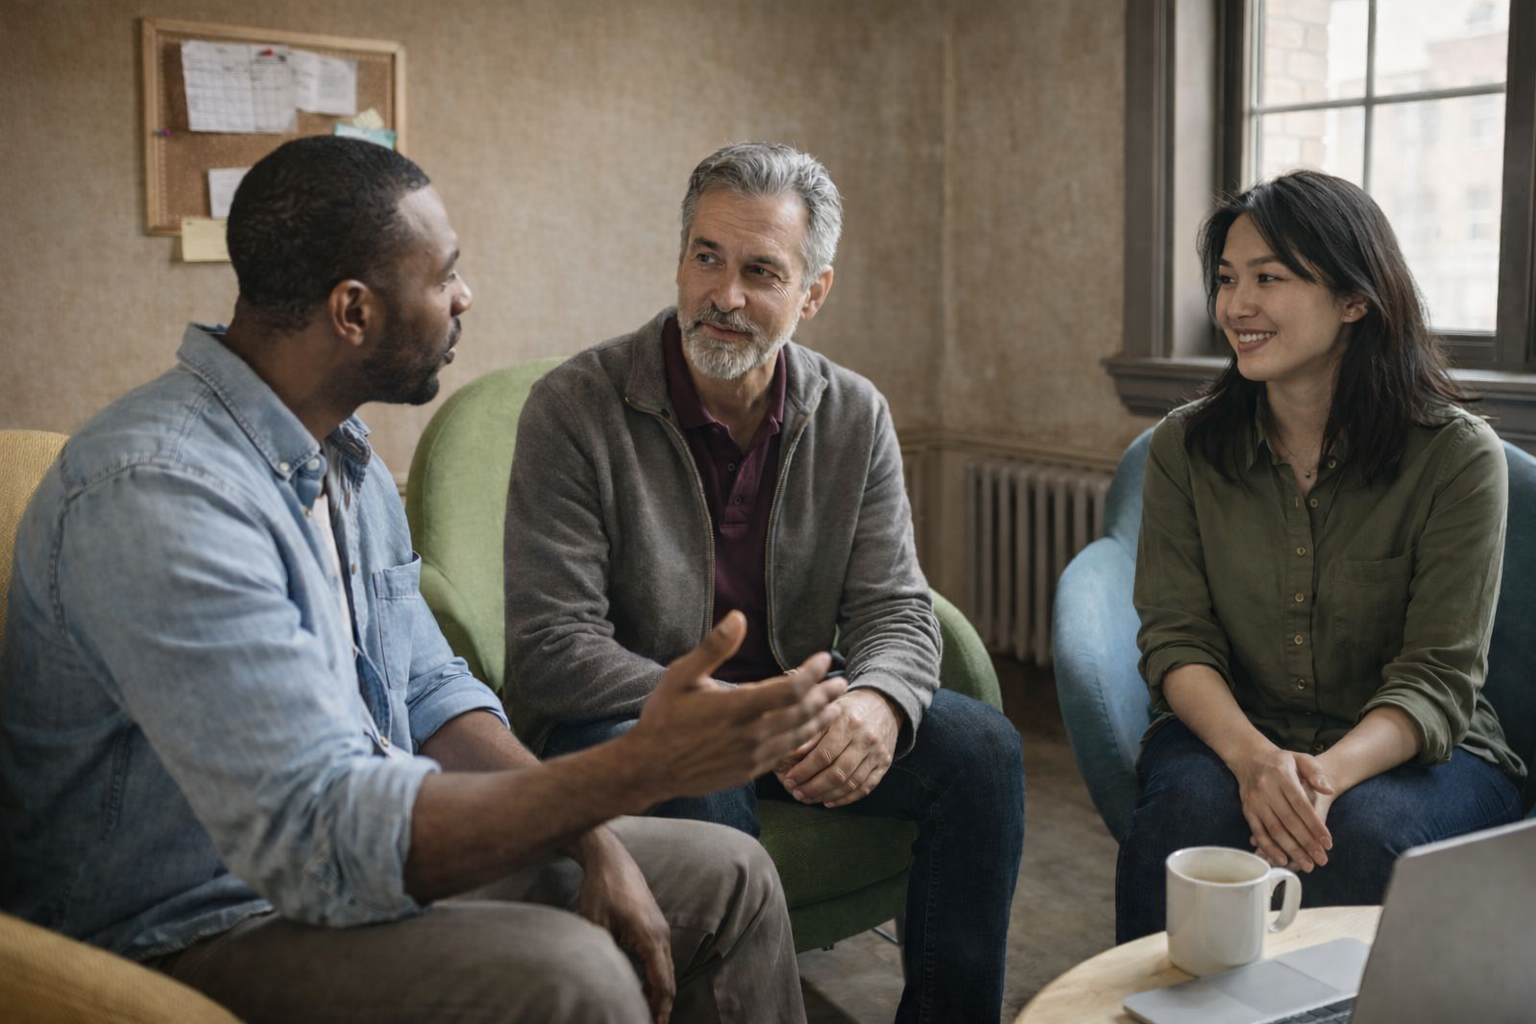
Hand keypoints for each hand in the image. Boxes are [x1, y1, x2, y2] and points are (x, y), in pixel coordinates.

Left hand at [570, 828, 673, 1023]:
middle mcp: (661, 935)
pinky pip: (660, 958)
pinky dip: (655, 978)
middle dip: (661, 1007)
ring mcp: (660, 929)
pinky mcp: (654, 925)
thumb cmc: (601, 889)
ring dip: (658, 993)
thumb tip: (605, 984)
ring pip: (665, 970)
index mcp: (650, 937)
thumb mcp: (595, 926)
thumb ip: (603, 956)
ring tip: (646, 1014)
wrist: (609, 859)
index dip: (658, 1010)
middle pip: (668, 981)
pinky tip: (641, 989)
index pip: (662, 984)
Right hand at [627, 612, 845, 798]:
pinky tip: (808, 733)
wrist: (649, 769)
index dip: (813, 672)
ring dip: (820, 719)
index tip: (824, 658)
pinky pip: (785, 754)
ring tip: (836, 707)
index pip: (791, 687)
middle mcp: (751, 733)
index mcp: (738, 706)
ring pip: (798, 735)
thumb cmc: (663, 718)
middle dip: (825, 695)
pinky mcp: (749, 772)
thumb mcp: (681, 675)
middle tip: (842, 682)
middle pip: (802, 712)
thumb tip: (739, 617)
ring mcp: (752, 756)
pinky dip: (803, 740)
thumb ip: (714, 648)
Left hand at [776, 688, 900, 807]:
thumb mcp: (829, 710)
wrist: (884, 704)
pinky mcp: (884, 764)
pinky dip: (846, 799)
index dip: (804, 771)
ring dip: (827, 795)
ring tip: (808, 799)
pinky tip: (828, 802)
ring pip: (851, 784)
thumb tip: (791, 753)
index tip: (789, 780)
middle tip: (797, 793)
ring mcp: (877, 753)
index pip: (824, 754)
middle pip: (837, 773)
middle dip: (813, 788)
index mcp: (848, 722)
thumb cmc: (848, 708)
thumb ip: (812, 731)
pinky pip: (865, 788)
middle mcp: (865, 738)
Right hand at [1230, 742, 1333, 870]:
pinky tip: (1282, 860)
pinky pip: (1258, 832)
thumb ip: (1316, 773)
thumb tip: (1328, 789)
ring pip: (1274, 830)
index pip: (1301, 804)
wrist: (1249, 757)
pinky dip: (1268, 847)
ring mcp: (1255, 801)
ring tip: (1307, 865)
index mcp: (1282, 776)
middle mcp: (1266, 789)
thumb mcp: (1301, 758)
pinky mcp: (1247, 810)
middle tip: (1321, 860)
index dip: (1314, 825)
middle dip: (1306, 843)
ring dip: (1291, 849)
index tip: (1327, 843)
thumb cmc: (1281, 761)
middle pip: (1288, 821)